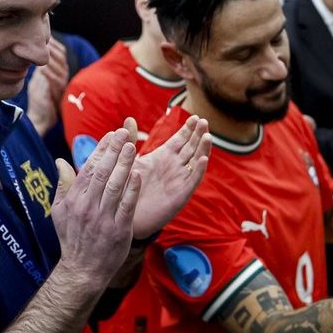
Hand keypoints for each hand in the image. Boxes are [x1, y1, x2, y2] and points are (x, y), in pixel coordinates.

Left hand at [25, 38, 68, 135]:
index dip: (53, 42)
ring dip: (50, 58)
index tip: (43, 35)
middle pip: (61, 56)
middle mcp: (63, 74)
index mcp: (59, 69)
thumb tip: (33, 52)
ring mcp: (62, 83)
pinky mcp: (58, 93)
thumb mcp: (39, 78)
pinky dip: (49, 73)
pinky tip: (41, 69)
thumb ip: (40, 66)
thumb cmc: (40, 97)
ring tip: (41, 52)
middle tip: (41, 40)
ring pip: (60, 66)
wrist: (42, 117)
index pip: (60, 51)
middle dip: (52, 47)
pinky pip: (55, 80)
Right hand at [51, 127, 141, 286]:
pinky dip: (132, 190)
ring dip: (125, 165)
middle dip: (114, 150)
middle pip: (102, 173)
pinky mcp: (119, 230)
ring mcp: (104, 218)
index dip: (101, 149)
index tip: (112, 134)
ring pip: (115, 186)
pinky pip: (127, 206)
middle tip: (125, 132)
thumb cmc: (72, 238)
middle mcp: (88, 206)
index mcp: (74, 199)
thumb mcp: (59, 212)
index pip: (88, 168)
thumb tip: (60, 161)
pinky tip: (138, 175)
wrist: (82, 270)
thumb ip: (62, 185)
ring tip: (133, 147)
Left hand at [130, 115, 210, 237]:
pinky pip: (192, 181)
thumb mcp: (128, 161)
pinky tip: (203, 159)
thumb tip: (128, 119)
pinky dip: (198, 170)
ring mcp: (179, 180)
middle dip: (198, 134)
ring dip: (203, 149)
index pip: (180, 140)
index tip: (194, 117)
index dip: (188, 129)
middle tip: (203, 121)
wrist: (125, 215)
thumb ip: (130, 140)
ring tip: (207, 136)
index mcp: (163, 157)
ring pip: (195, 162)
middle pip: (191, 147)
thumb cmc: (126, 188)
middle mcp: (174, 167)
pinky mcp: (180, 195)